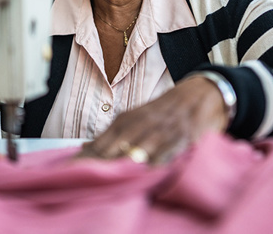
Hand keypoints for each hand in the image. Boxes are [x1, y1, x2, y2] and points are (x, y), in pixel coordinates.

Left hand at [78, 75, 228, 163]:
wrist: (199, 94)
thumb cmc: (163, 113)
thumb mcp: (135, 120)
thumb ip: (112, 136)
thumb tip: (85, 148)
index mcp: (126, 121)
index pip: (101, 144)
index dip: (87, 160)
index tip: (72, 172)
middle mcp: (141, 125)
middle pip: (116, 147)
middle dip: (102, 163)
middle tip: (88, 178)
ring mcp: (161, 131)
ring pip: (140, 148)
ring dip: (127, 162)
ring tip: (115, 175)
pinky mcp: (182, 137)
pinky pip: (168, 152)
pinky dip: (158, 162)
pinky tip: (150, 173)